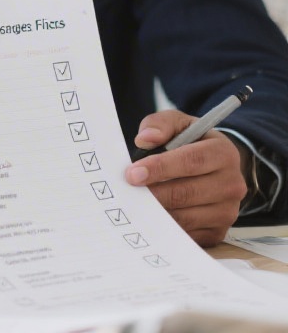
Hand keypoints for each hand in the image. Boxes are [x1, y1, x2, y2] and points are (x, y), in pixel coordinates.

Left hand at [125, 110, 245, 246]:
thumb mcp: (179, 124)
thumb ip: (160, 124)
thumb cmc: (191, 143)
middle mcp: (232, 184)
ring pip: (185, 217)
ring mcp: (227, 210)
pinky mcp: (218, 231)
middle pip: (187, 192)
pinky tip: (147, 219)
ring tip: (134, 205)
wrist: (214, 167)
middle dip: (153, 193)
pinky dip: (164, 229)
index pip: (191, 161)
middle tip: (126, 192)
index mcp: (223, 153)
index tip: (132, 173)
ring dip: (156, 213)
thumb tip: (145, 139)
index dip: (160, 168)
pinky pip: (187, 234)